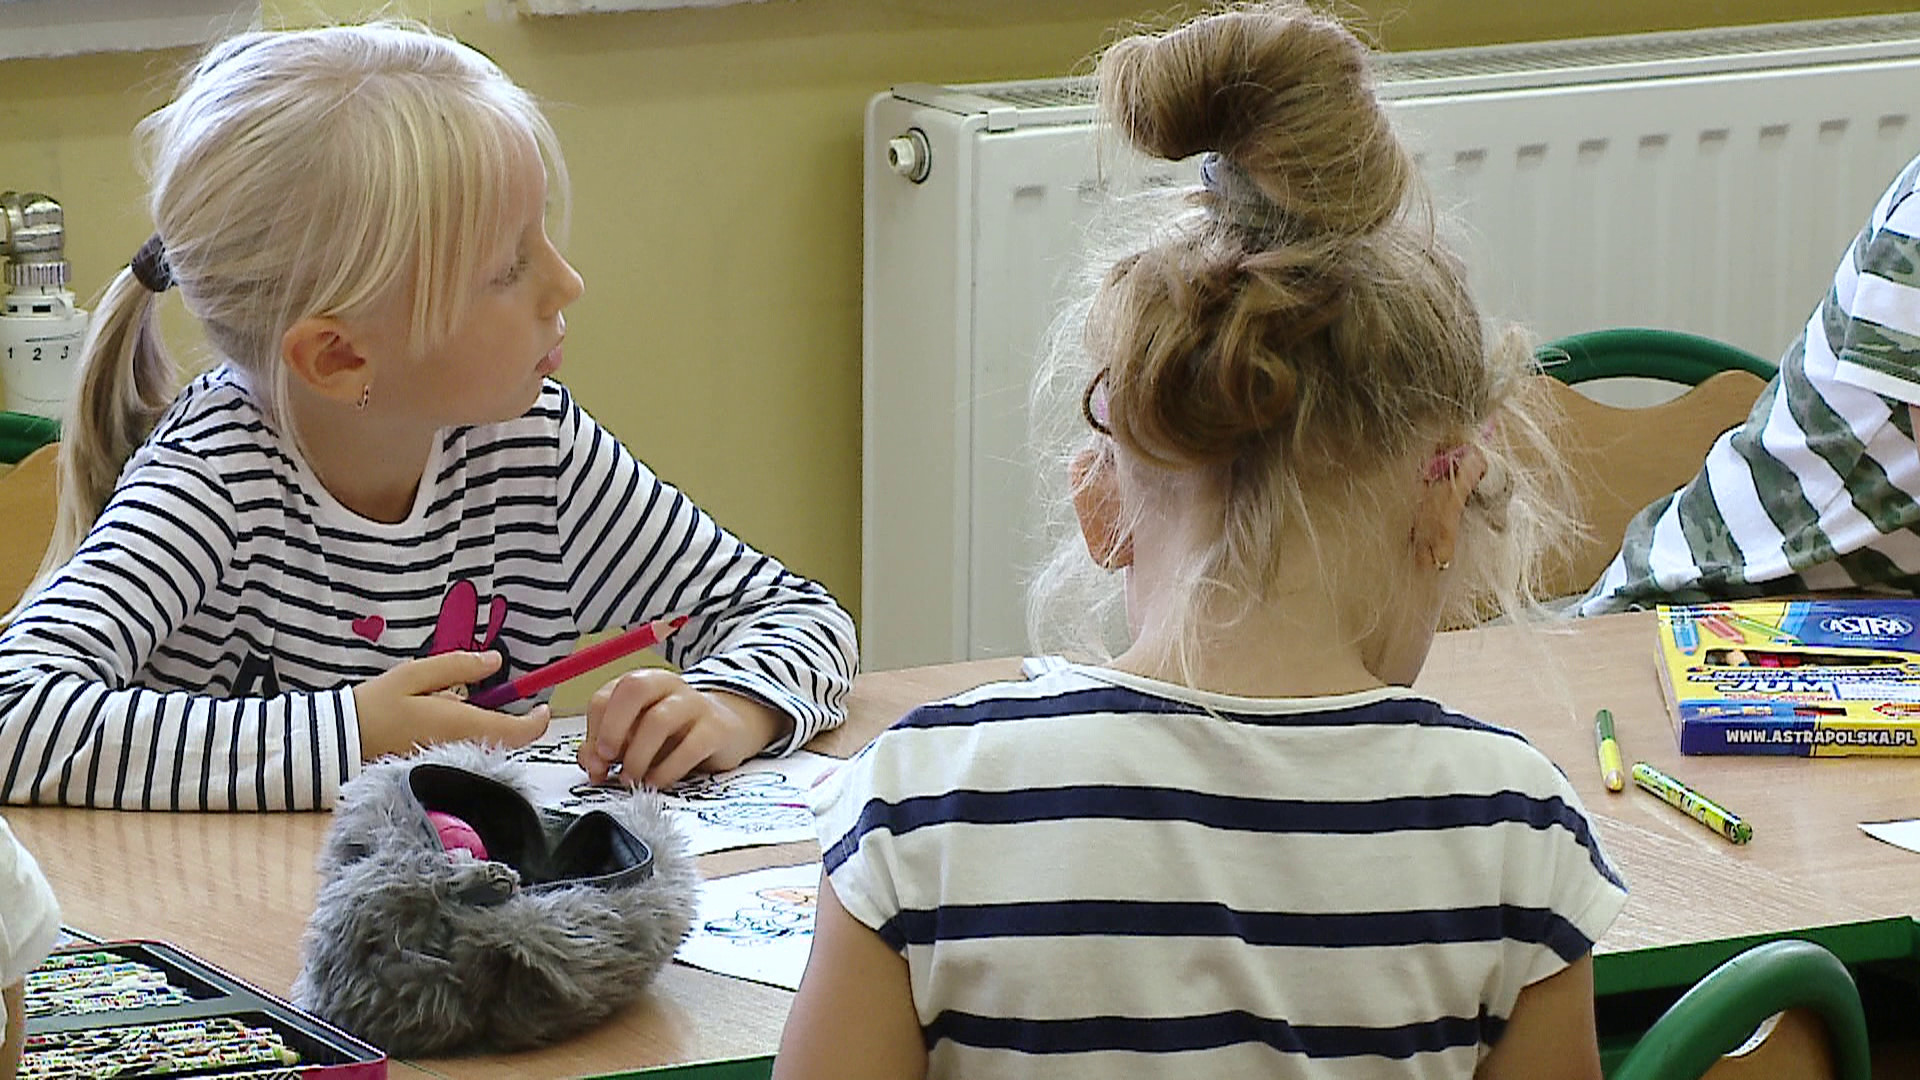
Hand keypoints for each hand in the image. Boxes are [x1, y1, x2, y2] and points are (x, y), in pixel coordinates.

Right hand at [353, 651, 551, 760]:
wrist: (338, 743)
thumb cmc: (375, 705)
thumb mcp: (416, 674)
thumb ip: (458, 667)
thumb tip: (495, 661)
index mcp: (460, 725)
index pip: (516, 732)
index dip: (536, 722)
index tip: (542, 708)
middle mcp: (461, 750)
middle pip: (503, 741)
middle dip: (506, 721)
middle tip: (484, 698)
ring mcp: (449, 765)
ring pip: (484, 748)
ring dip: (481, 728)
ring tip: (445, 706)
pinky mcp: (436, 771)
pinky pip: (464, 755)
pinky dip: (462, 739)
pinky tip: (434, 724)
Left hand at [581, 671, 788, 788]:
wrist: (727, 731)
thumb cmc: (674, 735)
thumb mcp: (635, 738)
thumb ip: (607, 747)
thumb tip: (591, 763)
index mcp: (641, 684)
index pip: (606, 696)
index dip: (593, 730)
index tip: (594, 760)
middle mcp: (667, 686)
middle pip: (634, 690)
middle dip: (613, 727)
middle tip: (608, 760)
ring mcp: (694, 704)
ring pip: (659, 720)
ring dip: (638, 755)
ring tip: (632, 779)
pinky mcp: (717, 728)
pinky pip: (690, 747)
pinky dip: (667, 770)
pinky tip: (656, 782)